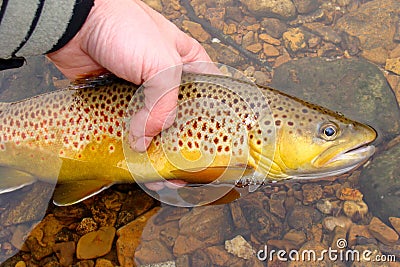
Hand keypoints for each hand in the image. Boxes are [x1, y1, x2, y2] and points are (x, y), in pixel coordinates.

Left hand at [47, 0, 217, 151]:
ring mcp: (140, 90)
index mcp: (186, 62)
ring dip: (151, 143)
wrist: (76, 23)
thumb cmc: (122, 24)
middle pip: (178, 115)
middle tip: (179, 162)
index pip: (207, 94)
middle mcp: (165, 78)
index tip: (207, 142)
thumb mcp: (161, 63)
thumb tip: (148, 138)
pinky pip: (125, 123)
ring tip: (155, 165)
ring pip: (151, 123)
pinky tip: (131, 153)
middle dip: (178, 139)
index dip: (209, 119)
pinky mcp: (116, 98)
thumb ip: (164, 104)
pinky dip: (126, 138)